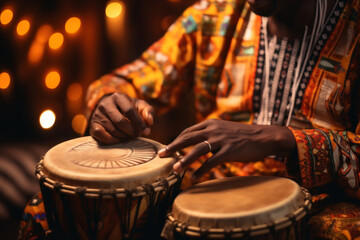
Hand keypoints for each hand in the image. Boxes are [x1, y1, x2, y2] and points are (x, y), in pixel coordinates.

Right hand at [89, 93, 153, 143]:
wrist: (110, 109)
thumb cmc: (129, 108)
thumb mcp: (140, 106)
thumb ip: (148, 111)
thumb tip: (149, 122)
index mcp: (118, 97)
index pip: (130, 110)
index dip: (139, 123)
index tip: (147, 132)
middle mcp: (105, 104)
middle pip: (120, 121)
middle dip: (131, 131)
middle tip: (137, 135)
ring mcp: (97, 114)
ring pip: (113, 130)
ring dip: (124, 137)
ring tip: (130, 136)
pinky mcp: (93, 125)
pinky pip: (102, 135)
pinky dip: (113, 140)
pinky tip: (119, 139)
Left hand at [158, 119, 295, 181]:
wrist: (264, 136)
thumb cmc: (243, 134)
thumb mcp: (224, 128)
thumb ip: (210, 133)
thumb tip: (197, 142)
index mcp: (211, 123)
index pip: (188, 131)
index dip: (176, 140)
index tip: (167, 148)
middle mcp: (214, 129)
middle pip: (188, 138)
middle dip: (173, 147)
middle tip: (161, 156)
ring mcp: (221, 140)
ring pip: (198, 150)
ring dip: (185, 160)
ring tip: (175, 169)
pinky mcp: (229, 151)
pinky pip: (212, 162)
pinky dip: (201, 171)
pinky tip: (194, 178)